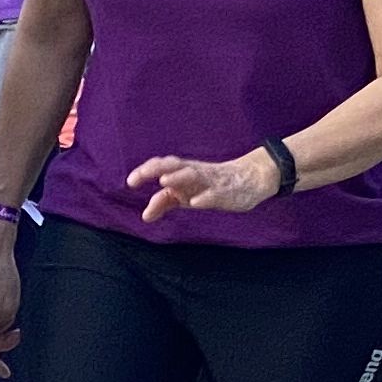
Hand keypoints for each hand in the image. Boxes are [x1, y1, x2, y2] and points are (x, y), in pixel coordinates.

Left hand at [130, 148, 279, 223]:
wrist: (250, 178)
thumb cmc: (211, 185)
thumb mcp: (186, 194)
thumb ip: (166, 202)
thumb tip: (145, 216)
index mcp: (184, 171)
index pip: (162, 166)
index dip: (146, 171)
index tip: (130, 181)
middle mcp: (195, 173)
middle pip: (174, 165)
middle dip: (156, 168)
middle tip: (140, 176)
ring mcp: (210, 181)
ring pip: (193, 175)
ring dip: (178, 177)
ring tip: (164, 181)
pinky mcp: (226, 192)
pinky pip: (215, 193)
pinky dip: (205, 197)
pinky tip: (195, 202)